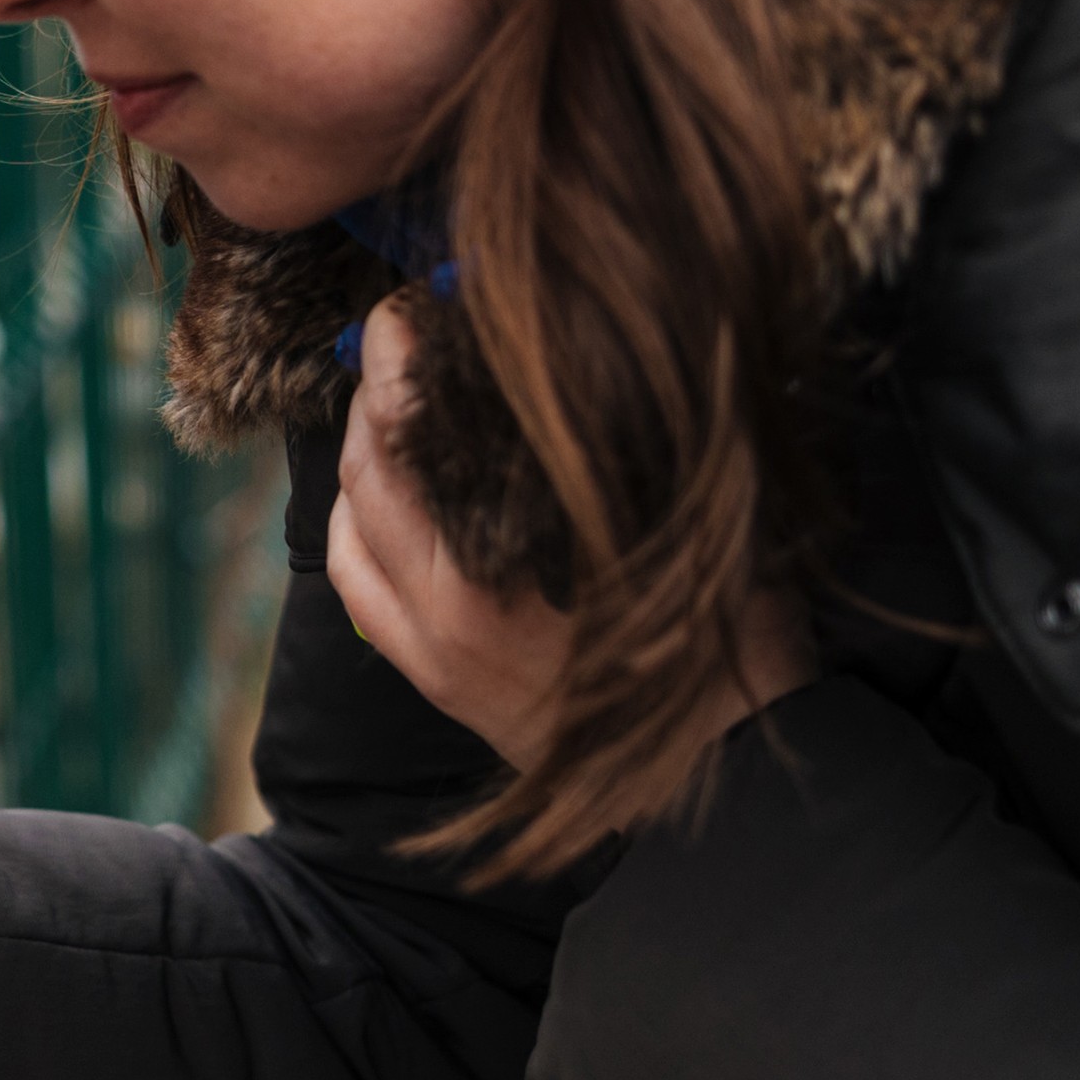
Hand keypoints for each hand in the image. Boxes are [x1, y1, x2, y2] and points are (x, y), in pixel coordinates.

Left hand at [325, 298, 812, 773]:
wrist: (722, 776)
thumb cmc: (727, 641)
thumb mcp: (691, 520)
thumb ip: (622, 442)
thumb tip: (567, 351)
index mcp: (513, 555)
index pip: (416, 426)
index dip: (403, 353)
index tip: (411, 302)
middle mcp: (452, 603)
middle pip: (371, 467)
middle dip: (378, 392)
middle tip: (400, 339)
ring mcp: (434, 647)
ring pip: (351, 524)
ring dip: (361, 456)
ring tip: (393, 410)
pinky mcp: (434, 680)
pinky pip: (356, 585)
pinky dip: (356, 525)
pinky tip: (383, 495)